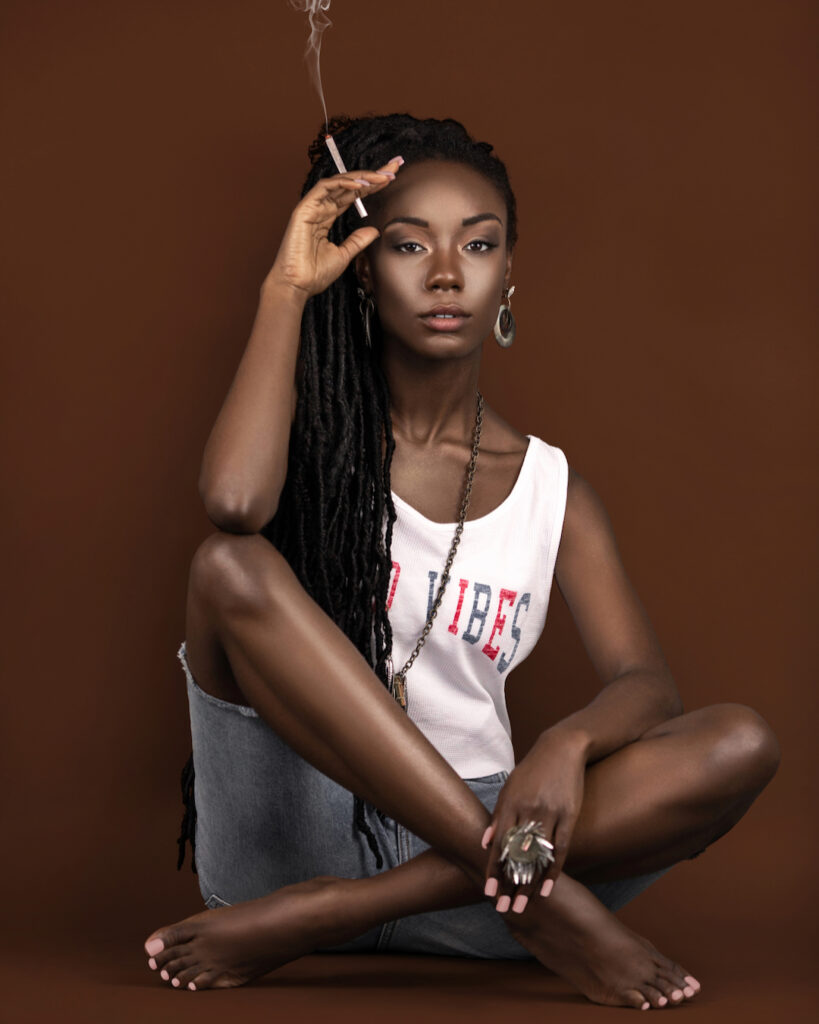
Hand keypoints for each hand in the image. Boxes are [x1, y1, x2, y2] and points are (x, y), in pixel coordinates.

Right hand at [265, 156, 402, 298]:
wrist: (297, 286)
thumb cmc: (314, 274)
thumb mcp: (344, 256)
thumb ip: (357, 241)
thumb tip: (374, 230)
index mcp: (327, 218)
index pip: (352, 195)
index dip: (371, 186)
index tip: (390, 179)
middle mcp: (320, 209)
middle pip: (348, 185)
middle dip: (371, 175)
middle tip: (393, 168)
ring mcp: (311, 207)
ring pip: (338, 183)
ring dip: (360, 177)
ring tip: (380, 176)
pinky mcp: (304, 209)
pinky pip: (324, 188)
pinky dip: (342, 183)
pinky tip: (359, 184)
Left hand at [481, 726, 587, 913]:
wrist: (561, 748)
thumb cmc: (532, 771)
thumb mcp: (510, 788)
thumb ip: (497, 816)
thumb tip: (484, 842)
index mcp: (510, 803)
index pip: (499, 843)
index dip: (493, 869)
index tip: (487, 892)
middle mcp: (528, 810)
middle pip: (516, 854)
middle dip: (509, 884)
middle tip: (504, 909)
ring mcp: (549, 813)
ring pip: (537, 856)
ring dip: (530, 883)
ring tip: (524, 906)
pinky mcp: (569, 815)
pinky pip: (560, 848)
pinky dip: (554, 870)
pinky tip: (547, 888)